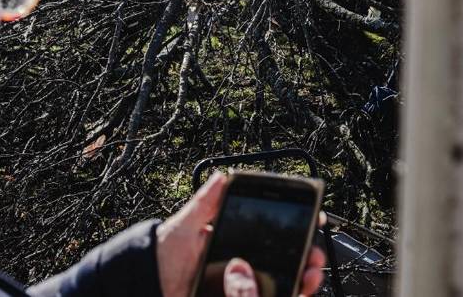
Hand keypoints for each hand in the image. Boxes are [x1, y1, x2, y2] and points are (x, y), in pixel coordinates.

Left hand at [155, 172, 325, 296]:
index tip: (313, 218)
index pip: (269, 228)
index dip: (293, 224)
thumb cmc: (163, 254)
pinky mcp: (238, 296)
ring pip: (281, 280)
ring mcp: (241, 281)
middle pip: (282, 255)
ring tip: (310, 274)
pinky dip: (287, 295)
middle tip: (316, 252)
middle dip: (306, 252)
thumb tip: (221, 177)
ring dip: (302, 277)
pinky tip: (295, 291)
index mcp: (231, 236)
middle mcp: (240, 259)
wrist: (147, 285)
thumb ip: (203, 204)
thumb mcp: (183, 225)